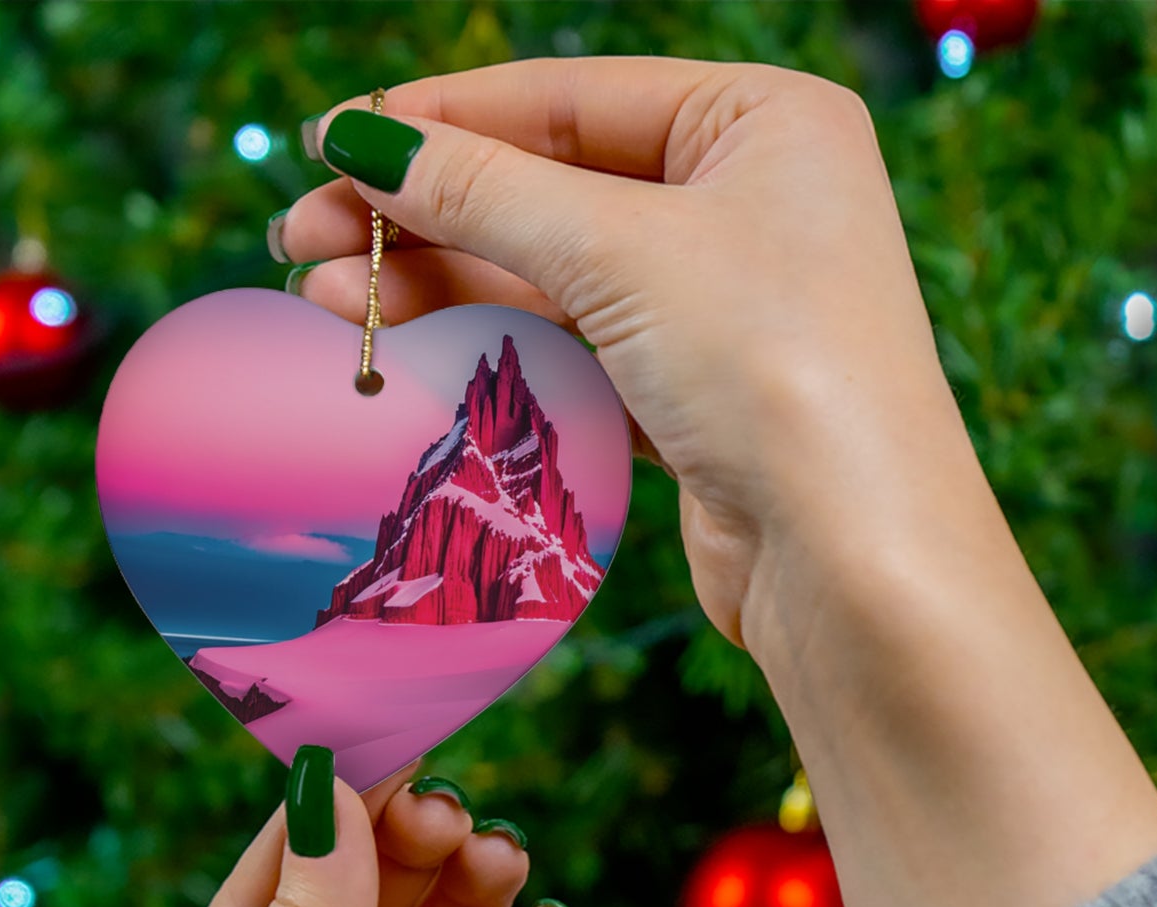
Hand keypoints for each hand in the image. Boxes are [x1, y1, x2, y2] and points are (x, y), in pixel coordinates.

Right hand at [277, 59, 1156, 906]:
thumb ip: (484, 191)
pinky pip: (577, 346)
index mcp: (764, 123)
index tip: (332, 143)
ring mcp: (724, 305)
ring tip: (327, 296)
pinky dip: (496, 345)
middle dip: (426, 213)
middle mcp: (750, 203)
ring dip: (442, 283)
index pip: (573, 98)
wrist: (853, 559)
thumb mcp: (620, 252)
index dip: (443, 119)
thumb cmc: (773, 368)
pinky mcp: (697, 394)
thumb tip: (359, 141)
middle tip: (302, 237)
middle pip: (553, 188)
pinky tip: (407, 346)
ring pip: (556, 275)